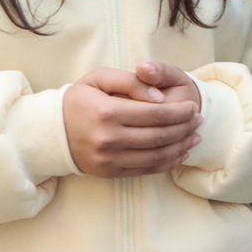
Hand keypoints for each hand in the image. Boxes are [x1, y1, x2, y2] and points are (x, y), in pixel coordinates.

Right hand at [63, 67, 200, 177]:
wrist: (52, 132)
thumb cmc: (80, 100)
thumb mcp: (99, 78)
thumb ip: (131, 81)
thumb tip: (160, 98)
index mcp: (107, 112)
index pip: (156, 114)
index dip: (181, 112)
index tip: (193, 107)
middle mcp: (108, 138)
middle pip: (161, 136)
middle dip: (186, 128)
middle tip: (199, 120)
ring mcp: (109, 159)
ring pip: (157, 156)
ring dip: (182, 147)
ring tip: (195, 137)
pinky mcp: (110, 173)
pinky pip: (147, 170)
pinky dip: (168, 163)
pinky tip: (180, 153)